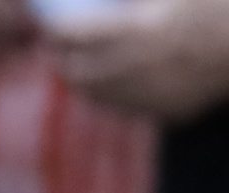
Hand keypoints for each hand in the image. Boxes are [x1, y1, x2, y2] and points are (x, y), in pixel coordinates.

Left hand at [51, 0, 228, 120]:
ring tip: (75, 64)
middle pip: (77, 72)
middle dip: (62, 58)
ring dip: (80, 79)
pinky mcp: (170, 110)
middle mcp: (142, 68)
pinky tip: (109, 79)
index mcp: (142, 31)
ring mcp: (156, 94)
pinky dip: (109, 93)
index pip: (74, 36)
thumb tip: (91, 0)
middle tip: (56, 47)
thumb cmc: (215, 4)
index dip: (56, 30)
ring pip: (95, 95)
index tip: (51, 25)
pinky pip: (124, 106)